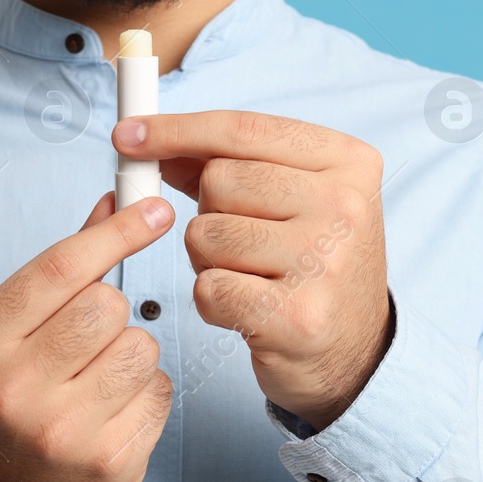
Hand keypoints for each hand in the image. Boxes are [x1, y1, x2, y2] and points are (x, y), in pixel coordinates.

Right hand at [0, 193, 175, 481]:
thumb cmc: (11, 390)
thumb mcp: (12, 327)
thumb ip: (64, 264)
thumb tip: (115, 199)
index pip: (60, 269)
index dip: (116, 232)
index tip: (157, 210)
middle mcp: (13, 389)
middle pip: (106, 306)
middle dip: (110, 312)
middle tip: (90, 338)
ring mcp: (61, 432)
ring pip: (142, 347)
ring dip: (132, 354)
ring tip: (100, 378)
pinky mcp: (109, 462)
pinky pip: (159, 392)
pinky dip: (146, 394)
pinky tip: (113, 411)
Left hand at [113, 111, 392, 430]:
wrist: (355, 352)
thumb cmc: (313, 268)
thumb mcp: (291, 200)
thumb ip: (229, 164)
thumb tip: (152, 141)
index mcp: (347, 162)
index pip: (242, 128)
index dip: (176, 129)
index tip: (127, 135)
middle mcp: (345, 205)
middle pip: (218, 180)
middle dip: (208, 213)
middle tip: (245, 246)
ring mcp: (324, 261)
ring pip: (205, 234)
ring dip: (209, 261)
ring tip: (251, 278)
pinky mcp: (297, 315)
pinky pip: (208, 288)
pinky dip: (213, 302)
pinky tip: (248, 310)